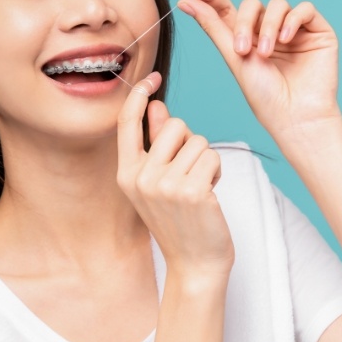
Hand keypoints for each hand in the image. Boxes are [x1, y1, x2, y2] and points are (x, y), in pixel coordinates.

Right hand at [117, 72, 233, 281]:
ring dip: (205, 160)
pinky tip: (209, 194)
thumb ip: (156, 143)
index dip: (138, 95)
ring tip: (199, 187)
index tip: (152, 77)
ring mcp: (164, 185)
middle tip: (189, 172)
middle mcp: (140, 177)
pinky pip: (211, 156)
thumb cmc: (179, 220)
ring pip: (197, 140)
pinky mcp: (190, 190)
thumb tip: (157, 106)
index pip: (127, 123)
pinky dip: (215, 171)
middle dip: (189, 142)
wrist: (194, 264)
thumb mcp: (157, 182)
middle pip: (174, 125)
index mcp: (126, 173)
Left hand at [178, 0, 341, 142]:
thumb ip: (212, 26)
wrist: (295, 115)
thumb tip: (185, 1)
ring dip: (269, 26)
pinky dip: (293, 20)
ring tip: (266, 53)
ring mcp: (294, 30)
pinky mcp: (317, 31)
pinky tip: (286, 40)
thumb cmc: (264, 94)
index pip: (228, 10)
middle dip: (245, 22)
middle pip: (252, 5)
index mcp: (246, 38)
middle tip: (242, 49)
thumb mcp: (233, 57)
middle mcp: (269, 31)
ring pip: (277, 4)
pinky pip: (305, 9)